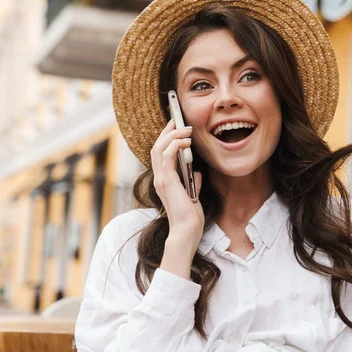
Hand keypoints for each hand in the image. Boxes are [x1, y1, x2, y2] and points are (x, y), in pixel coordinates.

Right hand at [150, 120, 203, 276]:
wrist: (187, 230)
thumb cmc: (190, 217)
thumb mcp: (193, 194)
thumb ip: (192, 181)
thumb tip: (195, 170)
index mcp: (164, 180)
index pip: (160, 153)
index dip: (166, 138)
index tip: (175, 126)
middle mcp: (159, 178)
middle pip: (157, 146)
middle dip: (168, 131)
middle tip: (179, 120)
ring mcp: (161, 179)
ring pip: (159, 148)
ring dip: (173, 135)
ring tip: (186, 129)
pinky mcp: (167, 181)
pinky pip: (167, 155)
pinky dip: (176, 144)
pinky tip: (187, 141)